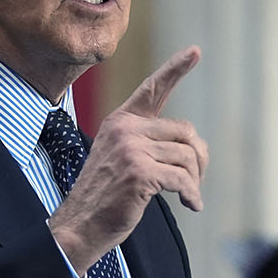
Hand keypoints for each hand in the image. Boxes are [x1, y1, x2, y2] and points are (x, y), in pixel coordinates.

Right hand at [48, 46, 206, 272]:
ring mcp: (131, 150)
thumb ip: (147, 143)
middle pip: (185, 132)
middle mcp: (125, 130)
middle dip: (197, 159)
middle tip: (195, 180)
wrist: (79, 226)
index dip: (175, 69)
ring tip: (188, 197)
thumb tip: (194, 147)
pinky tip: (190, 206)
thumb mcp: (120, 159)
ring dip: (193, 182)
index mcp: (119, 122)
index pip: (152, 90)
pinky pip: (182, 180)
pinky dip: (191, 195)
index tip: (194, 51)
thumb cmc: (103, 197)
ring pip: (187, 157)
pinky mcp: (139, 173)